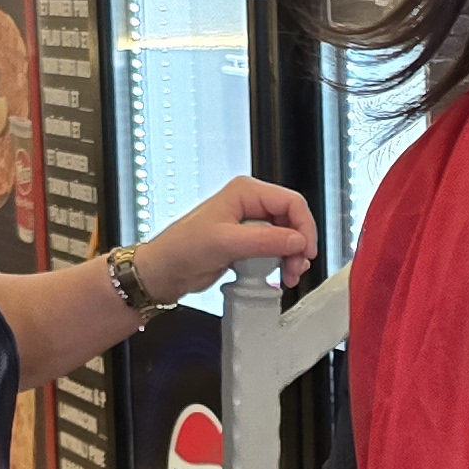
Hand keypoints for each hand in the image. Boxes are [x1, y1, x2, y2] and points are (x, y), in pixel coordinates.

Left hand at [139, 175, 318, 301]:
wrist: (163, 271)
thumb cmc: (181, 249)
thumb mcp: (226, 243)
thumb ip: (265, 241)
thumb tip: (297, 240)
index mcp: (245, 192)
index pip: (290, 202)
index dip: (304, 227)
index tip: (305, 251)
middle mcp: (249, 204)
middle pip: (292, 220)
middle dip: (298, 245)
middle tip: (296, 268)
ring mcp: (248, 224)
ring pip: (286, 237)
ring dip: (291, 256)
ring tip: (288, 275)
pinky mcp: (246, 243)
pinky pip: (274, 249)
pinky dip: (280, 262)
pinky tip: (277, 275)